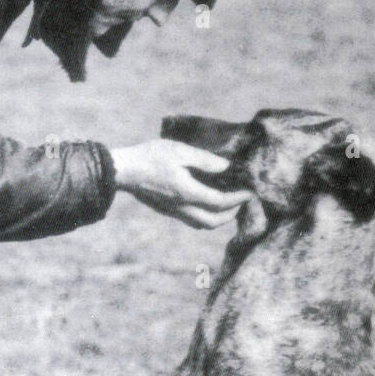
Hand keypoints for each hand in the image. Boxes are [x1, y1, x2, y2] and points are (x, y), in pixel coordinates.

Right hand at [110, 139, 251, 229]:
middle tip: (241, 200)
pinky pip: (192, 220)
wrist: (124, 171)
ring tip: (228, 204)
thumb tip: (226, 167)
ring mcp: (174, 211)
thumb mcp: (180, 151)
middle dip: (231, 213)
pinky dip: (206, 216)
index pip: (221, 202)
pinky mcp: (167, 211)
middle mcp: (182, 207)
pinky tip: (207, 203)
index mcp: (188, 193)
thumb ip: (205, 160)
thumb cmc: (151, 156)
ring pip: (203, 224)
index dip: (238, 198)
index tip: (250, 191)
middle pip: (214, 221)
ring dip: (219, 218)